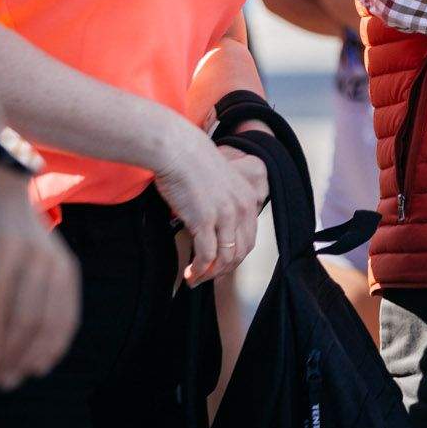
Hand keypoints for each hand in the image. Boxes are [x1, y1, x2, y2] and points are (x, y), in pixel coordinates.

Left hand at [0, 165, 80, 389]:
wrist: (4, 193)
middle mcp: (34, 252)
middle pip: (26, 315)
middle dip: (9, 355)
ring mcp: (57, 261)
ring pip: (49, 319)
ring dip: (31, 356)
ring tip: (11, 379)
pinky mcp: (69, 270)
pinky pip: (68, 313)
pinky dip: (55, 343)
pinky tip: (39, 364)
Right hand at [152, 123, 262, 285]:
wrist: (176, 148)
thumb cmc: (190, 162)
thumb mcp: (218, 182)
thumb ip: (222, 202)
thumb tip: (213, 225)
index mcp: (247, 198)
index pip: (249, 239)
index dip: (235, 257)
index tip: (220, 265)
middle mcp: (242, 208)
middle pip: (240, 252)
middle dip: (224, 270)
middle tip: (208, 277)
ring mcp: (225, 215)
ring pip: (225, 258)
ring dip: (210, 274)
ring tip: (196, 279)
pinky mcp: (205, 220)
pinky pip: (207, 256)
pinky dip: (199, 269)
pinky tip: (189, 273)